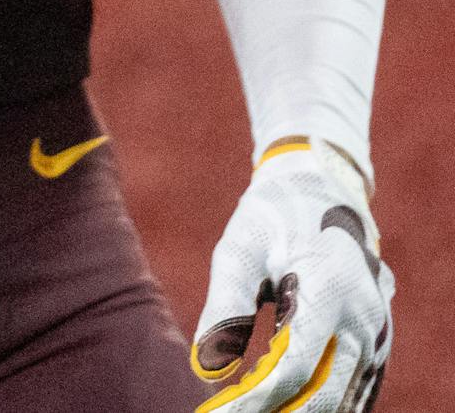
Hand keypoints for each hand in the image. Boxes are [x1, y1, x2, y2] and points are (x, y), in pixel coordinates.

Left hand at [193, 140, 393, 411]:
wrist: (319, 190)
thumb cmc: (271, 219)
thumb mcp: (239, 249)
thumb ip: (225, 305)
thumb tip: (203, 369)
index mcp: (329, 288)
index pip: (295, 367)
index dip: (256, 398)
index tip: (219, 410)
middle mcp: (363, 317)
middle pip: (322, 394)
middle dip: (275, 411)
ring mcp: (377, 333)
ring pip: (341, 401)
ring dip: (296, 410)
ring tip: (249, 405)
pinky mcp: (378, 344)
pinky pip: (354, 392)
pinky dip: (320, 404)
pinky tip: (279, 401)